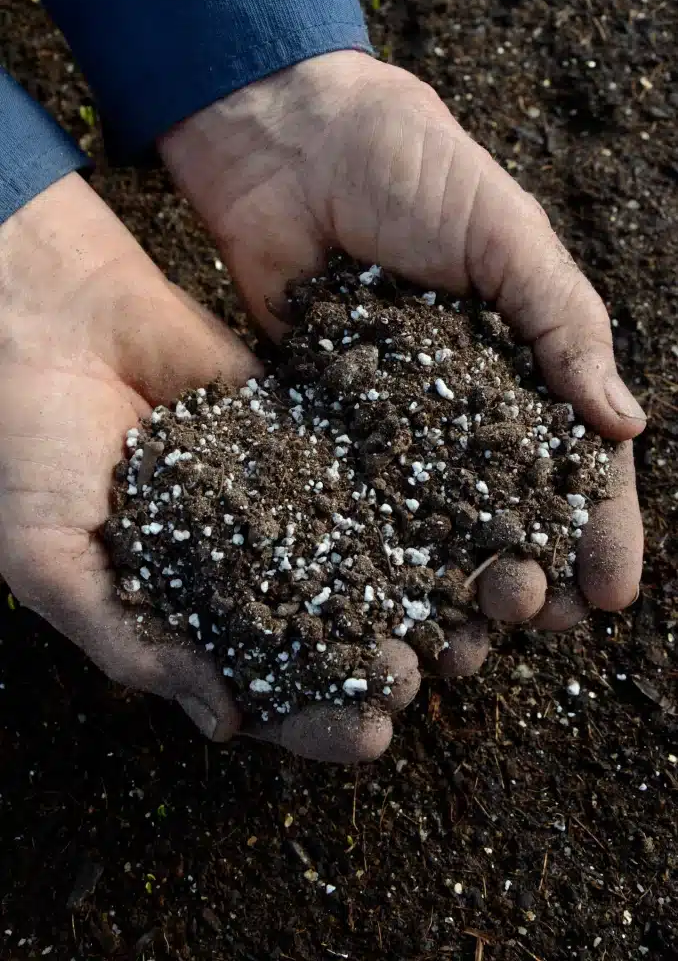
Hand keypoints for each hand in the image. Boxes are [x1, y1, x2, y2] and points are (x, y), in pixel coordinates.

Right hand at [0, 172, 421, 763]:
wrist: (47, 321)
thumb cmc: (27, 449)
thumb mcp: (51, 563)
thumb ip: (129, 645)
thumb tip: (221, 725)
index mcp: (182, 613)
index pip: (260, 687)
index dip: (312, 718)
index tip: (366, 736)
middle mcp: (239, 564)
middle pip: (323, 632)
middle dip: (372, 660)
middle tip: (421, 679)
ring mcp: (275, 500)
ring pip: (356, 560)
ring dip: (408, 594)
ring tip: (459, 621)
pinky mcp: (300, 436)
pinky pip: (358, 477)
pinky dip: (405, 504)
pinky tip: (451, 529)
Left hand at [158, 50, 643, 671]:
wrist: (292, 143)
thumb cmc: (415, 170)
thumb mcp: (507, 237)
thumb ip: (564, 325)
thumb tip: (628, 425)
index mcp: (520, 362)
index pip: (572, 459)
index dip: (597, 527)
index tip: (612, 593)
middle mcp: (459, 404)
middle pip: (503, 507)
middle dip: (528, 567)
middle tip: (536, 619)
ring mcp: (388, 419)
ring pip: (428, 521)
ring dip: (452, 583)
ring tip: (465, 641)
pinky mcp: (321, 419)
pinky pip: (349, 495)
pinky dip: (366, 551)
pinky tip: (379, 601)